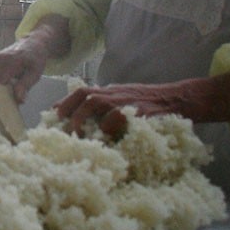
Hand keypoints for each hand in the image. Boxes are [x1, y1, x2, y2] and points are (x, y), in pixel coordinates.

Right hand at [0, 14, 69, 102]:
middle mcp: (0, 57)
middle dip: (4, 88)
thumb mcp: (35, 74)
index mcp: (12, 60)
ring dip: (1, 83)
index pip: (1, 83)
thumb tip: (19, 100)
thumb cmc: (35, 60)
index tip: (17, 94)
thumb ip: (25, 86)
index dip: (8, 92)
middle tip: (16, 85)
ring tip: (12, 78)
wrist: (33, 45)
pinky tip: (7, 74)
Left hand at [54, 73, 229, 138]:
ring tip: (78, 135)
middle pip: (85, 95)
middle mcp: (115, 93)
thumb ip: (107, 109)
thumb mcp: (125, 101)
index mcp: (110, 92)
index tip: (50, 116)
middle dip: (70, 110)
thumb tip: (85, 124)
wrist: (180, 100)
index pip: (81, 91)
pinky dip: (110, 126)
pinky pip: (119, 117)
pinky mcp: (139, 110)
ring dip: (84, 118)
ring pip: (97, 102)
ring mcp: (126, 101)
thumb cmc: (150, 105)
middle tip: (64, 129)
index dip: (64, 102)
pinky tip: (108, 137)